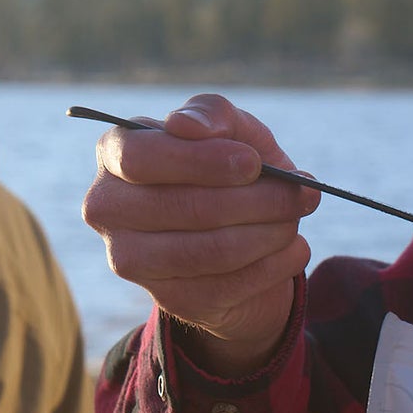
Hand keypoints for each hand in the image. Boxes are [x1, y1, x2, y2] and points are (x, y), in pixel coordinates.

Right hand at [81, 92, 320, 374]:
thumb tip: (187, 125)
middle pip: (184, 207)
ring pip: (209, 251)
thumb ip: (213, 114)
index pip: (142, 159)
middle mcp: (108, 207)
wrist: (241, 230)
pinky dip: (275, 265)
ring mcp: (131, 259)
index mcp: (115, 153)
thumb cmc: (229, 166)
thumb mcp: (232, 131)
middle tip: (304, 194)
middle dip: (257, 200)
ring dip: (271, 233)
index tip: (253, 162)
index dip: (202, 162)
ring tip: (298, 217)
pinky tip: (294, 248)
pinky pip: (229, 285)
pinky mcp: (168, 298)